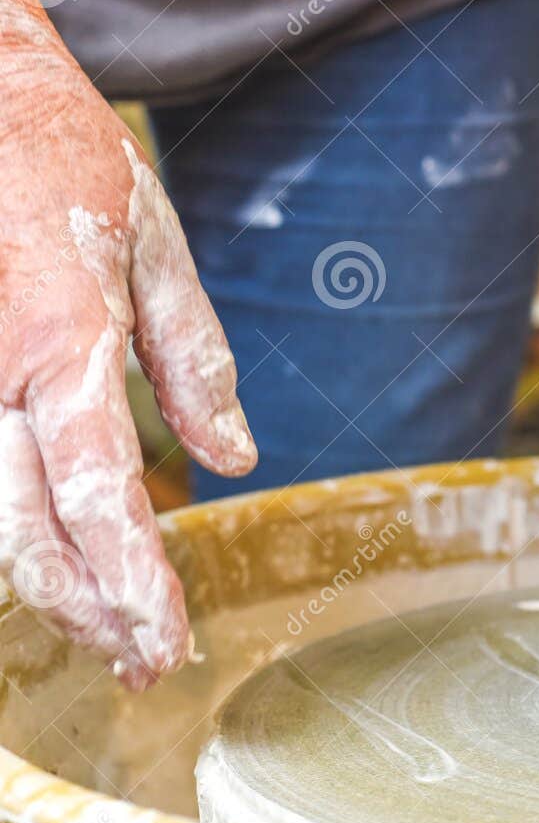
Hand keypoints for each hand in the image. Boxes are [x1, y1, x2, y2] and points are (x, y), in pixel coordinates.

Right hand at [0, 16, 254, 688]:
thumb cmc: (63, 156)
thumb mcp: (154, 246)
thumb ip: (192, 358)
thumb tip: (234, 460)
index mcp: (60, 335)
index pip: (100, 491)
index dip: (133, 580)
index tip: (167, 644)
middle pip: (26, 529)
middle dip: (86, 611)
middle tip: (142, 666)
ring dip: (46, 584)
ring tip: (104, 633)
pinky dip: (13, 523)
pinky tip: (53, 558)